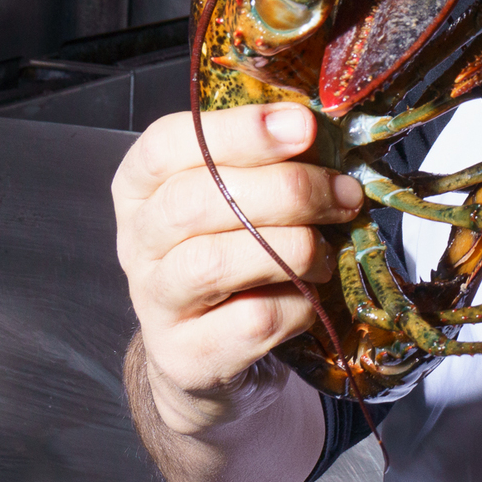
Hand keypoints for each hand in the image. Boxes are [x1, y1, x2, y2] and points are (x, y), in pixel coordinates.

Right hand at [112, 102, 360, 436]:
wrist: (212, 354)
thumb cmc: (233, 253)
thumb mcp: (238, 198)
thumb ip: (267, 161)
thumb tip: (320, 129)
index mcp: (141, 187)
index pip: (166, 144)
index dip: (237, 130)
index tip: (303, 125)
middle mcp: (136, 242)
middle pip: (196, 201)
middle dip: (287, 190)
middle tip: (344, 193)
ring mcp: (154, 303)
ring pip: (216, 261)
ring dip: (294, 248)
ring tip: (326, 251)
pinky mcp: (187, 356)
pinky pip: (252, 319)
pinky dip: (298, 303)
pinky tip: (310, 296)